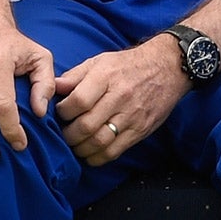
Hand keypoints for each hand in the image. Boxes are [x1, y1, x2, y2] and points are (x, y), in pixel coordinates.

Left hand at [54, 38, 188, 165]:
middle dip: (68, 135)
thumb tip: (53, 87)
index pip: (78, 101)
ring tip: (75, 144)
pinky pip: (114, 151)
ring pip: (99, 142)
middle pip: (86, 126)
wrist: (167, 68)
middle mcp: (119, 97)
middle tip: (64, 133)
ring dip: (81, 149)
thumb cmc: (128, 64)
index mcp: (106, 77)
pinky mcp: (140, 130)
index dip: (63, 112)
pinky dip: (98, 157)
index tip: (60, 113)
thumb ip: (75, 75)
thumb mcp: (100, 61)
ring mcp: (131, 116)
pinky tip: (90, 153)